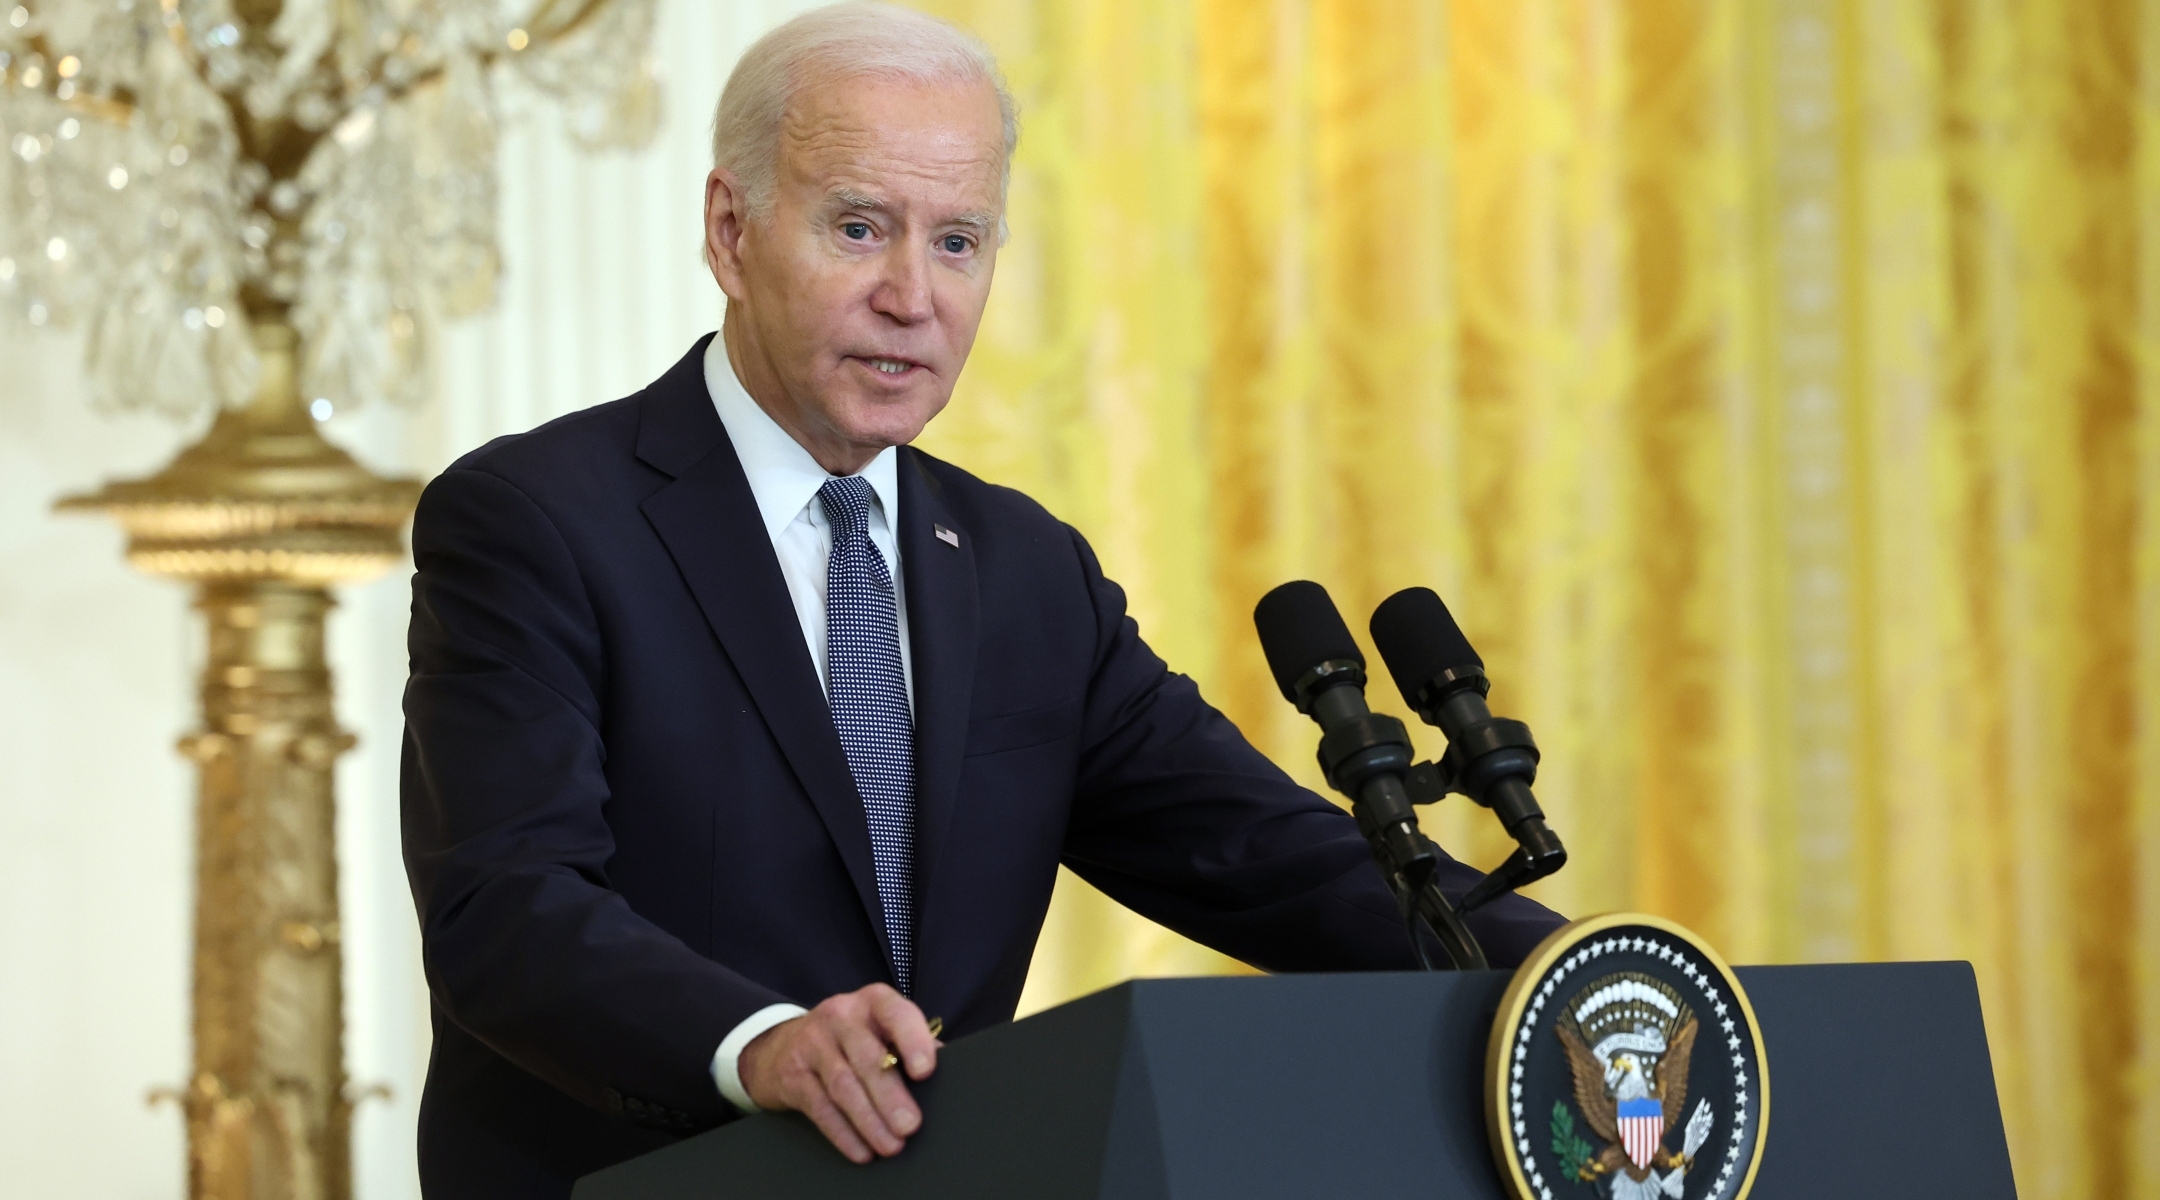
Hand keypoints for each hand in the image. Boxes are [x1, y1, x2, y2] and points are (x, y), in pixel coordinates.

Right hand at [737, 983, 939, 1162]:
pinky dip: (843, 1133)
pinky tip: (862, 1150)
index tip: (925, 1071)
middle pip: (867, 1058)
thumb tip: (950, 1072)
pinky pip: (820, 1107)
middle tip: (911, 1126)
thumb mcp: (880, 1029)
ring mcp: (812, 1043)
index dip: (912, 1040)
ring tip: (891, 1145)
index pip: (897, 1014)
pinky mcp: (792, 1074)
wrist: (783, 1045)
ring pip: (844, 1085)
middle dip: (890, 1096)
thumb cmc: (851, 1039)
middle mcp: (841, 1015)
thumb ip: (912, 1043)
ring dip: (869, 1120)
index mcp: (874, 1002)